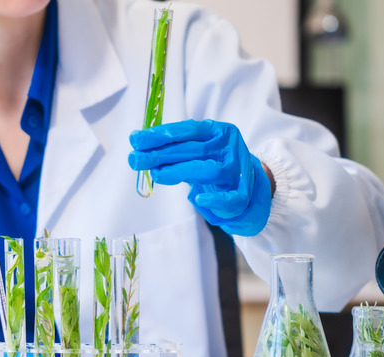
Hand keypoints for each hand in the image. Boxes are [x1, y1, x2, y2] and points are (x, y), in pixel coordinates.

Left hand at [129, 119, 272, 235]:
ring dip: (179, 172)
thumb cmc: (214, 161)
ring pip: (208, 171)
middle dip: (160, 154)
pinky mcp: (242, 193)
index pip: (188, 129)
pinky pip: (230, 198)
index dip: (161, 134)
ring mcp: (236, 171)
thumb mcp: (197, 149)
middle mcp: (228, 148)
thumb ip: (173, 146)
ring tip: (156, 174)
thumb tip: (138, 143)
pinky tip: (197, 200)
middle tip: (135, 159)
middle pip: (192, 149)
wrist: (248, 182)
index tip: (136, 139)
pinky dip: (214, 200)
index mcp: (219, 131)